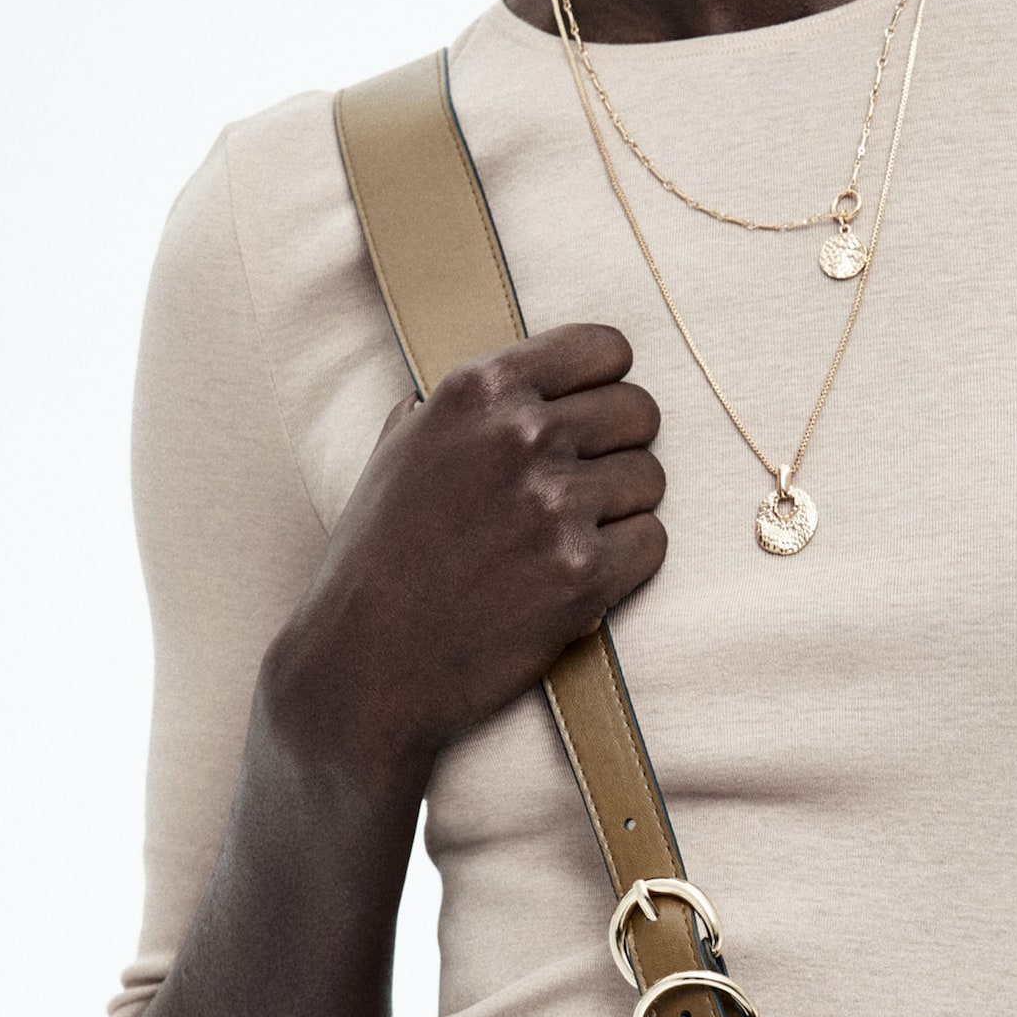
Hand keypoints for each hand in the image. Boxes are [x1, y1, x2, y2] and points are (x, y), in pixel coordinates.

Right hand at [264, 325, 664, 790]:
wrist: (363, 666)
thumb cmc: (376, 560)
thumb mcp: (398, 455)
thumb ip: (456, 410)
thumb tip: (506, 386)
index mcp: (478, 390)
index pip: (604, 349)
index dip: (607, 384)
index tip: (595, 414)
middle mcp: (521, 436)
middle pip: (639, 413)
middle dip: (620, 448)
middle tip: (582, 487)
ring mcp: (555, 506)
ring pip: (650, 480)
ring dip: (621, 510)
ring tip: (566, 539)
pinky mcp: (583, 575)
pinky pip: (652, 542)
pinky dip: (625, 562)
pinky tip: (576, 576)